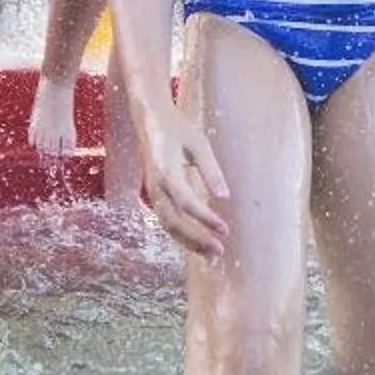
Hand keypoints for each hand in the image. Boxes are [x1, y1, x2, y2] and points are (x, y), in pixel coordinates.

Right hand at [133, 101, 230, 259]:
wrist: (149, 119)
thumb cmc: (177, 127)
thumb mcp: (198, 143)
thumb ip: (210, 170)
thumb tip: (224, 197)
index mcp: (165, 169)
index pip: (185, 201)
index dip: (204, 217)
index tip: (225, 229)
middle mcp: (155, 185)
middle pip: (172, 220)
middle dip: (195, 239)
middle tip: (219, 252)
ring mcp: (152, 191)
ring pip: (167, 225)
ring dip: (188, 242)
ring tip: (211, 255)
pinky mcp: (154, 194)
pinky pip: (165, 220)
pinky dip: (181, 235)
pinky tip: (197, 243)